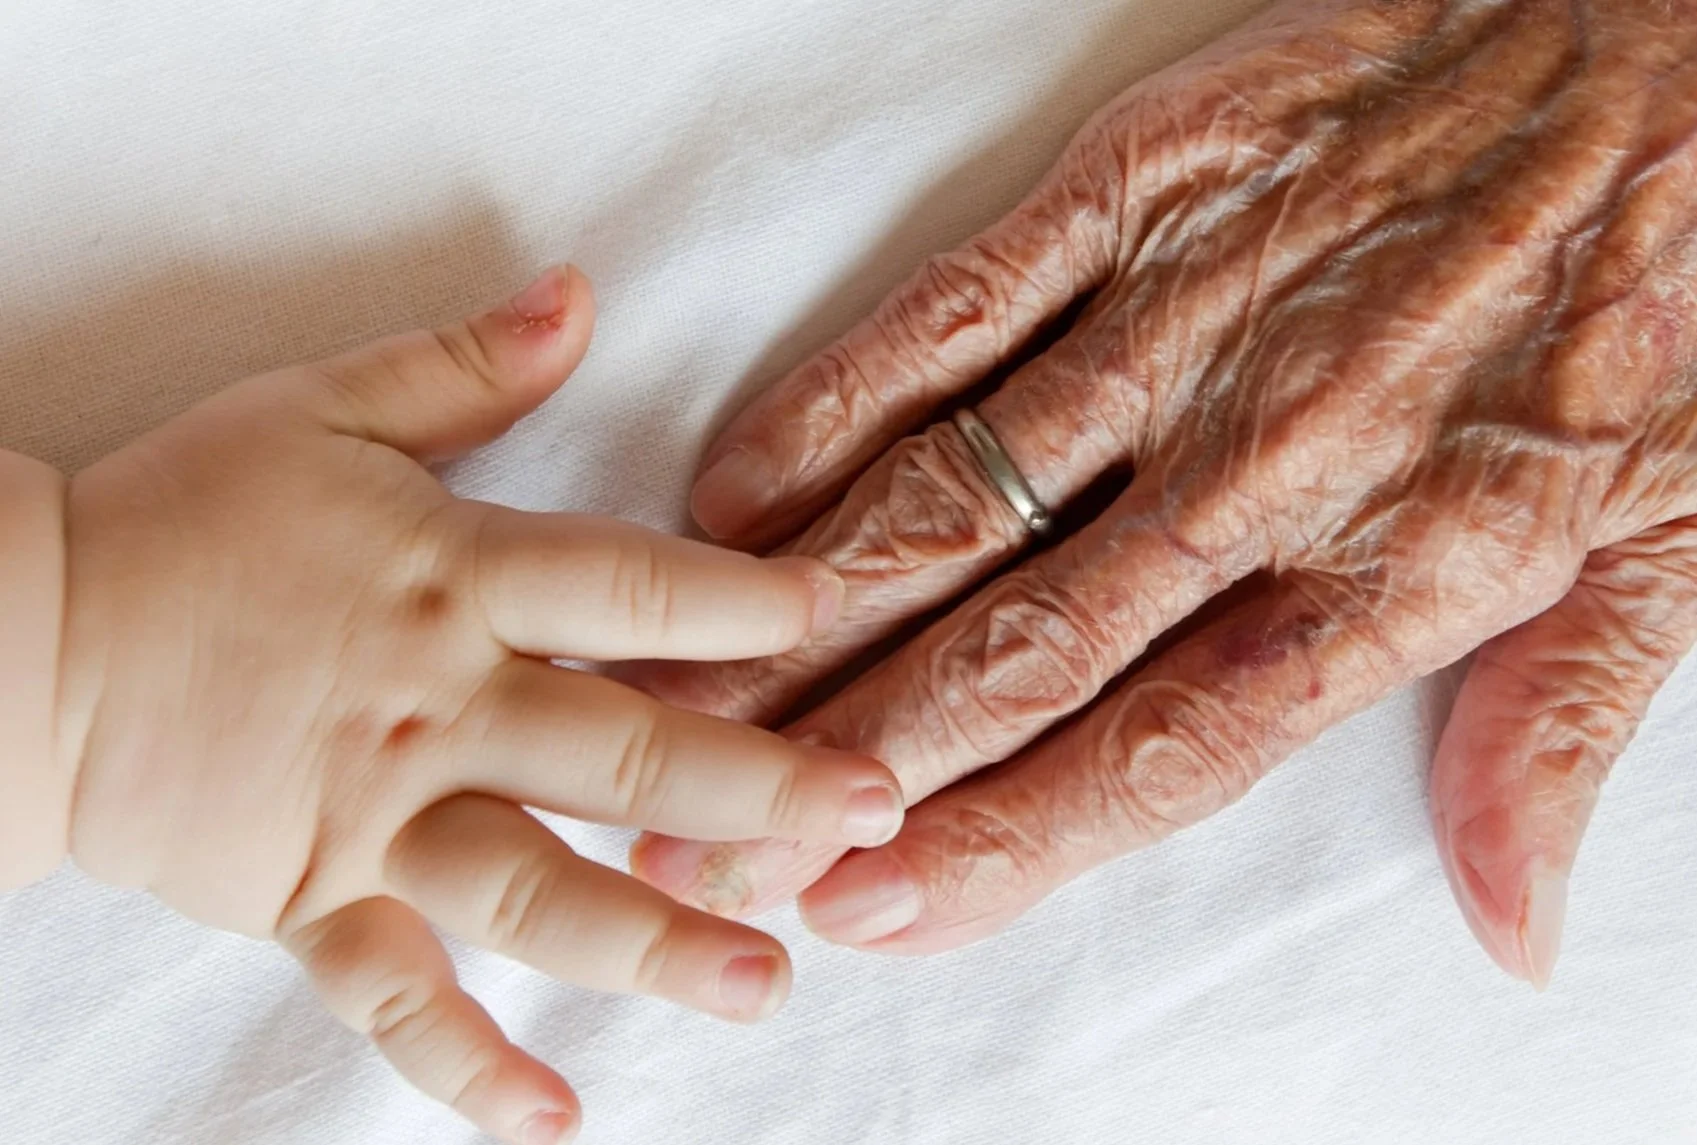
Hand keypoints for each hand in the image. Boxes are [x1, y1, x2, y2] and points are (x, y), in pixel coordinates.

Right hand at [47, 266, 902, 1143]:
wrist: (29, 634)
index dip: (743, 599)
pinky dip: (470, 1065)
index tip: (838, 616)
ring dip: (658, 939)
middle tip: (868, 811)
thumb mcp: (328, 408)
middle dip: (757, 782)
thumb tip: (581, 292)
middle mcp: (440, 702)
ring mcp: (379, 814)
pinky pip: (399, 999)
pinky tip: (557, 1117)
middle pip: (624, 747)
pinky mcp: (313, 899)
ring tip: (763, 980)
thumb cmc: (185, 513)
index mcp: (455, 573)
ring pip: (540, 887)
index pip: (631, 585)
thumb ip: (468, 365)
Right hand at [624, 0, 1696, 987]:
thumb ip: (1556, 729)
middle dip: (859, 753)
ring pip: (957, 499)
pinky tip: (738, 494)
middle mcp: (1260, 463)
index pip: (1165, 747)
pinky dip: (834, 407)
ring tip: (698, 696)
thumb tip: (1506, 919)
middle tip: (726, 830)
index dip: (1009, 838)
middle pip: (1021, 648)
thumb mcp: (1673, 542)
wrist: (1669, 49)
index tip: (876, 901)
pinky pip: (955, 315)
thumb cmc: (1667, 300)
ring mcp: (1180, 321)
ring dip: (814, 614)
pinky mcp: (1137, 188)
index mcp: (1394, 566)